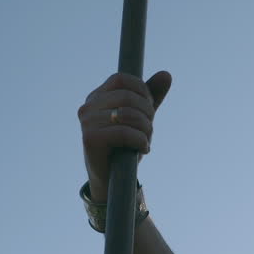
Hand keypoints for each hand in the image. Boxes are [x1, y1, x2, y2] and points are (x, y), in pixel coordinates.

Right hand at [78, 71, 171, 201]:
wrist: (112, 180)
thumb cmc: (125, 146)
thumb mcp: (141, 117)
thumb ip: (151, 97)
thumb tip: (166, 74)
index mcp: (96, 97)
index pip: (121, 79)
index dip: (141, 89)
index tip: (149, 107)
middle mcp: (88, 107)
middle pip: (127, 96)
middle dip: (147, 111)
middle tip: (150, 128)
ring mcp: (86, 123)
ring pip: (127, 114)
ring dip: (146, 128)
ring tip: (146, 140)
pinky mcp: (90, 139)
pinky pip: (124, 132)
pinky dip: (140, 140)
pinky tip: (143, 149)